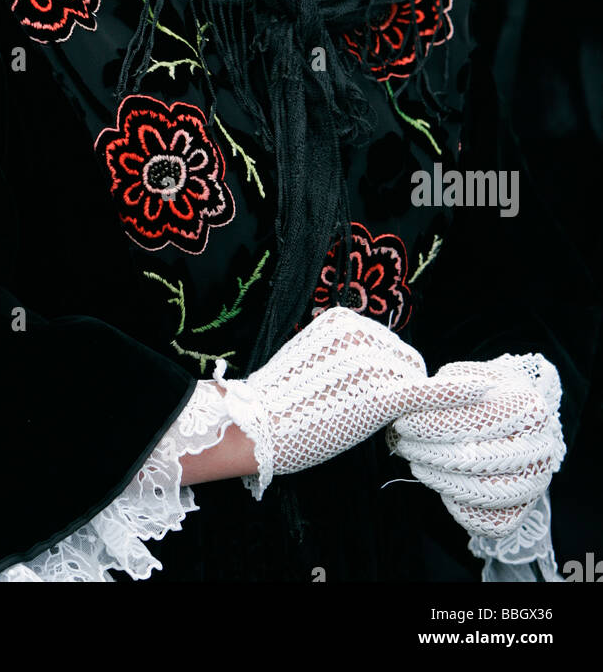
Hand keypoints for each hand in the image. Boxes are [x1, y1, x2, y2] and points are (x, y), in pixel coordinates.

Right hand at [216, 306, 459, 497]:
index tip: (354, 396)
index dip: (381, 377)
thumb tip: (381, 369)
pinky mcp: (382, 395)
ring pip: (412, 384)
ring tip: (359, 420)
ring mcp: (373, 362)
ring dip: (400, 406)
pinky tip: (488, 392)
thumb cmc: (280, 401)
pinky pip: (429, 393)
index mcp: (344, 319)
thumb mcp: (313, 357)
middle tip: (354, 413)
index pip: (388, 347)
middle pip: (405, 363)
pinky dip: (461, 393)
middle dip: (394, 390)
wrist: (257, 426)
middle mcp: (362, 332)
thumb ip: (346, 353)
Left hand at [386, 353, 565, 536]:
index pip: (476, 421)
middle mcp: (541, 447)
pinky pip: (493, 522)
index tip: (403, 423)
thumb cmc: (482, 393)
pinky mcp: (527, 507)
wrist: (515, 417)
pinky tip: (443, 486)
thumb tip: (416, 407)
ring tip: (417, 462)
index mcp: (529, 407)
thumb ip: (445, 389)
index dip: (433, 424)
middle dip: (431, 454)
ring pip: (483, 493)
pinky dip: (463, 509)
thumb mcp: (466, 377)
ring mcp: (537, 481)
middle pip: (477, 460)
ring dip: (440, 480)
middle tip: (405, 445)